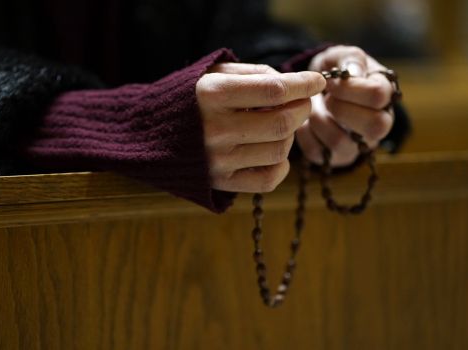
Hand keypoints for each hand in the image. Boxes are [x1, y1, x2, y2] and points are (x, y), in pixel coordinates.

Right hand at [196, 63, 325, 191]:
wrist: (150, 132)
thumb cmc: (189, 97)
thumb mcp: (214, 72)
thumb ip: (254, 74)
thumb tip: (293, 86)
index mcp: (211, 94)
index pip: (274, 89)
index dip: (303, 84)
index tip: (317, 81)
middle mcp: (214, 129)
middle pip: (281, 122)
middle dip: (302, 109)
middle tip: (301, 103)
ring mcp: (217, 159)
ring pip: (279, 150)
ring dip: (290, 135)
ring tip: (280, 126)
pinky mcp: (220, 182)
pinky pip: (268, 179)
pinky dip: (281, 166)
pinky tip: (275, 152)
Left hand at [296, 45, 394, 165]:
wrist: (318, 92)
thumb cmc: (337, 73)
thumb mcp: (342, 57)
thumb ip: (350, 59)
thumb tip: (354, 73)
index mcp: (385, 96)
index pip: (379, 95)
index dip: (350, 87)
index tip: (331, 82)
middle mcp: (379, 124)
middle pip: (375, 126)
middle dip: (341, 108)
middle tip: (326, 98)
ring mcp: (358, 145)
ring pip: (341, 142)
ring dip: (318, 121)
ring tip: (312, 108)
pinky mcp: (335, 158)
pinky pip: (318, 153)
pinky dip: (305, 135)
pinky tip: (306, 121)